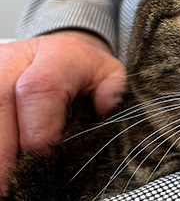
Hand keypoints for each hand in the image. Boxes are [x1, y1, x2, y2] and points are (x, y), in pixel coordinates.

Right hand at [0, 31, 126, 195]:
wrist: (60, 50)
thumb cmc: (84, 68)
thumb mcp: (109, 73)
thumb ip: (112, 90)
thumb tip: (105, 106)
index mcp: (56, 56)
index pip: (38, 89)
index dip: (37, 128)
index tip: (43, 159)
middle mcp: (17, 58)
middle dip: (3, 149)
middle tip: (9, 184)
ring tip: (2, 182)